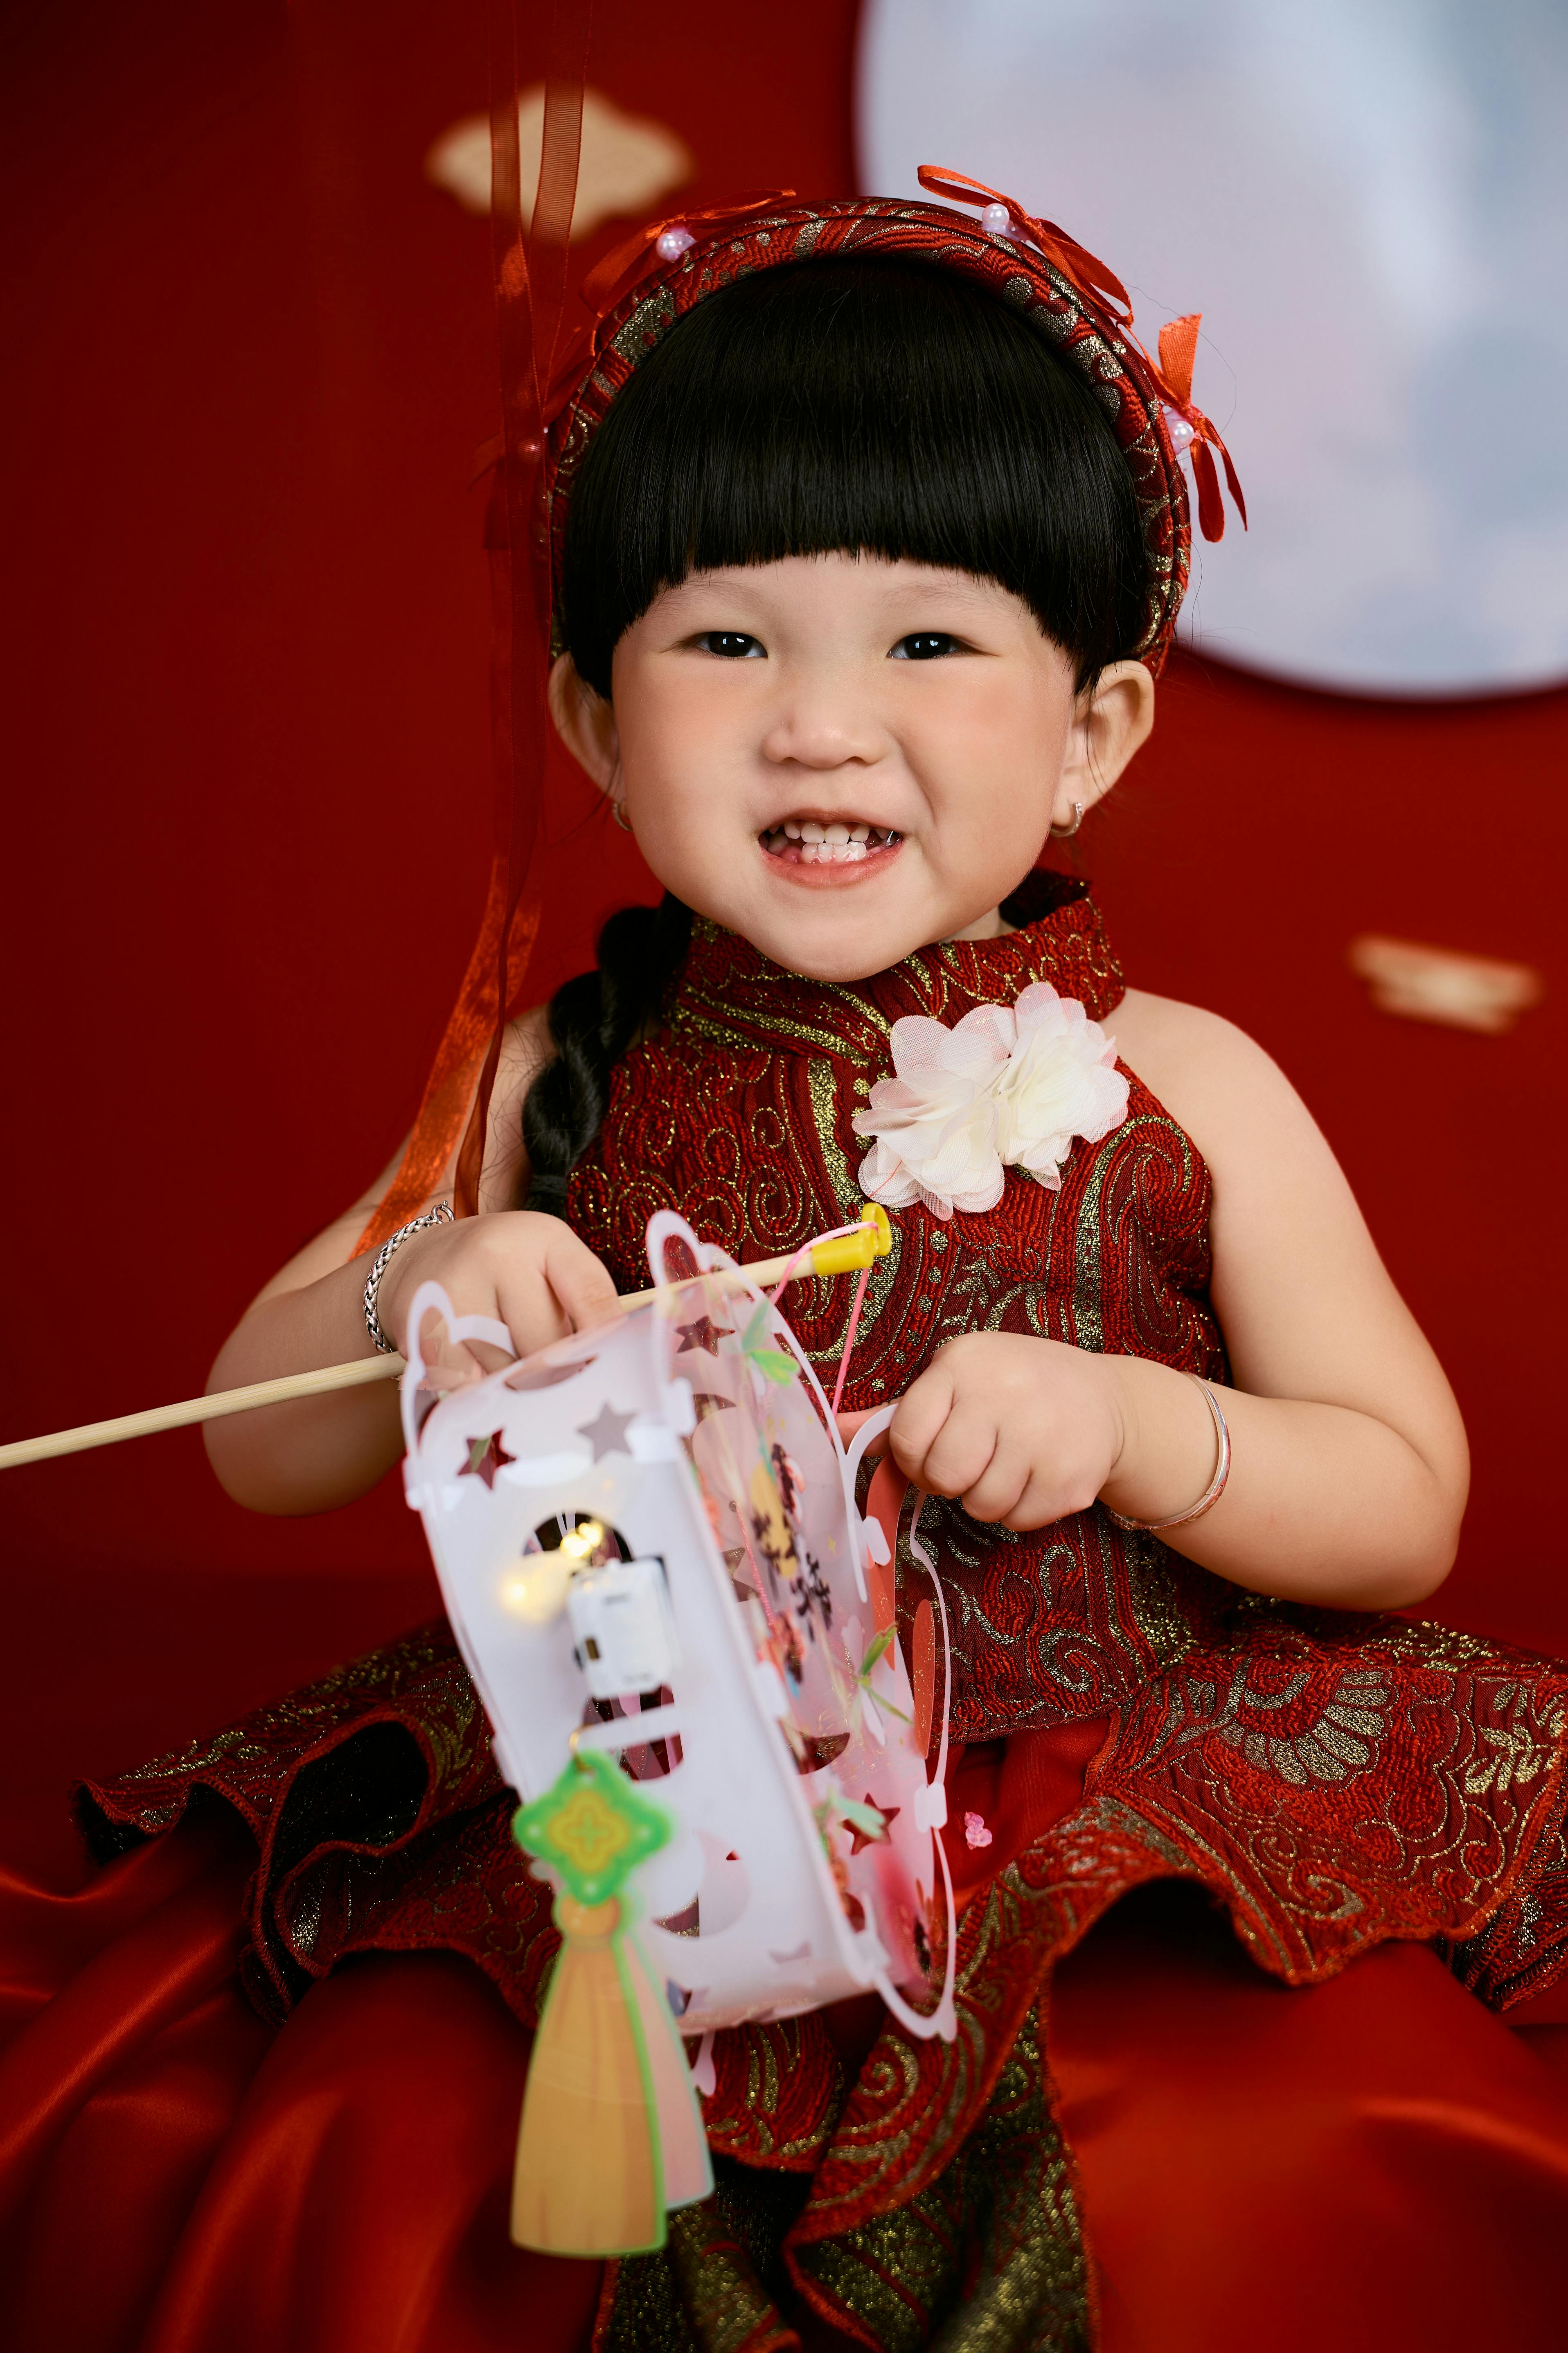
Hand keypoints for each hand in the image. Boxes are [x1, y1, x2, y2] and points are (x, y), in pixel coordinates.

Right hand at [374, 1209, 620, 1386]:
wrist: (420, 1260)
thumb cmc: (503, 1272)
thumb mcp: (549, 1266)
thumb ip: (583, 1307)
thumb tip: (610, 1373)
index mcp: (544, 1238)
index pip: (591, 1294)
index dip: (609, 1342)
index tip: (618, 1375)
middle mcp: (497, 1255)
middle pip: (546, 1345)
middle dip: (556, 1373)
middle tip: (558, 1383)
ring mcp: (454, 1288)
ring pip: (504, 1371)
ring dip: (513, 1384)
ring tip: (506, 1363)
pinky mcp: (420, 1325)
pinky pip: (463, 1382)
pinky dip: (474, 1390)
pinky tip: (473, 1372)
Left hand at [887, 1331, 1125, 1530]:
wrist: (1100, 1398)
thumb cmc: (1010, 1389)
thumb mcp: (955, 1382)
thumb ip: (896, 1414)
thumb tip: (831, 1429)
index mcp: (962, 1365)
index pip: (907, 1436)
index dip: (913, 1458)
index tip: (931, 1452)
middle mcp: (1003, 1394)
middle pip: (944, 1476)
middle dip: (949, 1481)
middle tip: (971, 1462)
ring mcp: (1042, 1437)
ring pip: (980, 1505)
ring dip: (984, 1497)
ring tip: (1006, 1465)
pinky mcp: (1071, 1477)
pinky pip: (1017, 1521)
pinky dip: (1020, 1509)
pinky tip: (1035, 1475)